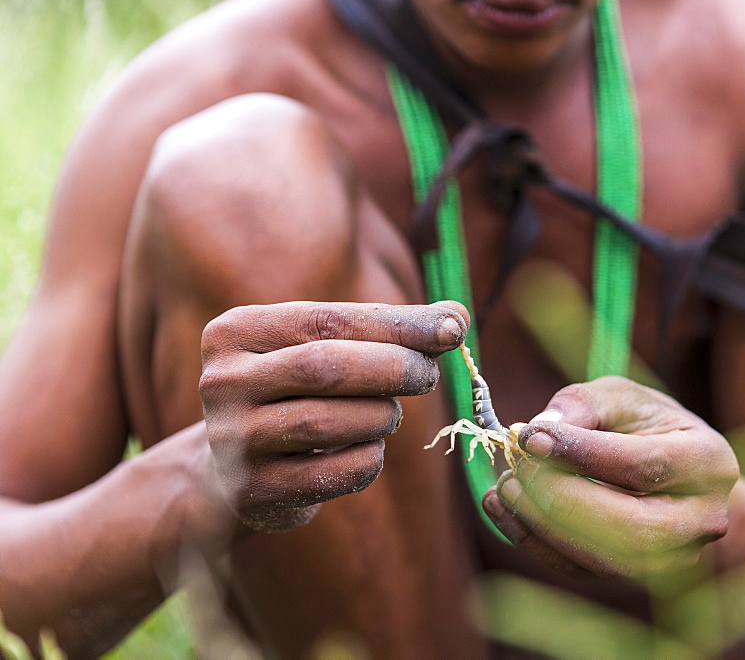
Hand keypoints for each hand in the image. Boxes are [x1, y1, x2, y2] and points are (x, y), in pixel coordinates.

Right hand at [199, 300, 467, 531]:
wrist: (232, 470)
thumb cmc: (296, 394)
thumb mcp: (325, 350)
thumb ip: (388, 330)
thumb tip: (456, 318)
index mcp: (236, 331)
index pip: (327, 320)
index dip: (398, 324)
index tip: (453, 328)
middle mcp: (223, 382)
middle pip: (323, 366)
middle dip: (392, 368)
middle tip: (429, 375)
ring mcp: (232, 439)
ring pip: (327, 422)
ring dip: (379, 417)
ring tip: (388, 414)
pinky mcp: (251, 490)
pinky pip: (333, 473)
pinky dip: (368, 459)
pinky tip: (367, 450)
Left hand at [483, 376, 738, 577]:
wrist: (673, 477)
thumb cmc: (646, 427)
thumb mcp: (622, 398)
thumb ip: (586, 405)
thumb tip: (543, 428)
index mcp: (708, 463)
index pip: (644, 466)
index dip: (584, 453)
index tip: (531, 436)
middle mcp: (701, 519)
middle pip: (631, 526)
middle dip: (563, 499)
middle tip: (517, 468)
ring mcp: (672, 558)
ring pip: (606, 559)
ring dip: (545, 525)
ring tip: (506, 487)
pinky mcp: (634, 579)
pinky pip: (581, 570)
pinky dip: (535, 542)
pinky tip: (503, 509)